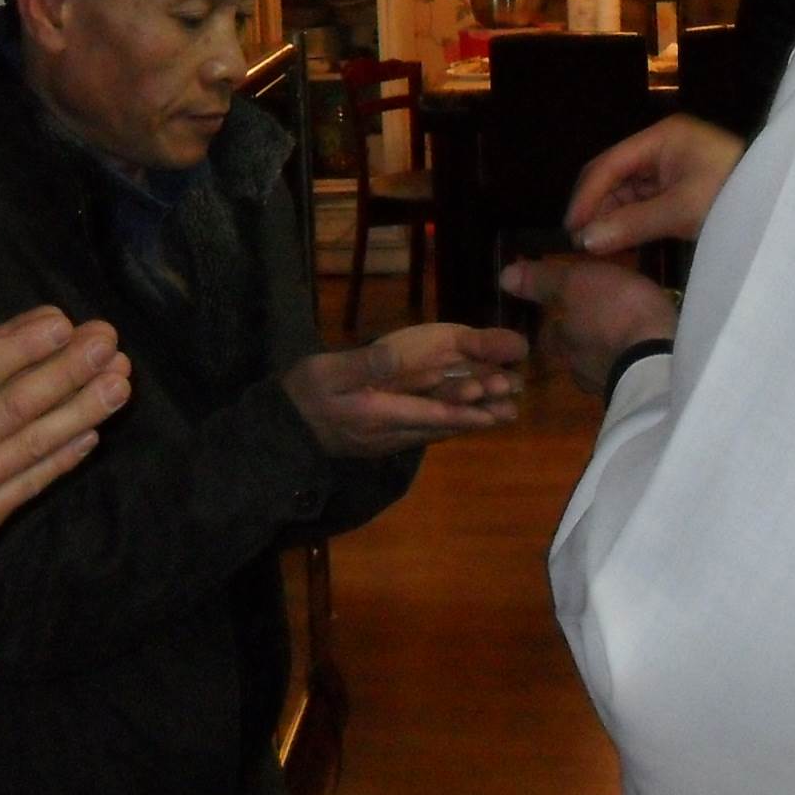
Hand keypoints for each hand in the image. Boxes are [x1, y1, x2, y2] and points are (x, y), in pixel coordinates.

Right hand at [0, 309, 130, 589]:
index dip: (24, 343)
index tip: (62, 321)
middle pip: (21, 399)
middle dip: (70, 368)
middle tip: (109, 342)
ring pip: (36, 441)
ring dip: (82, 409)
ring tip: (120, 383)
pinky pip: (29, 484)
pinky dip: (62, 461)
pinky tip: (92, 437)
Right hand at [280, 322, 526, 457]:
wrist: (283, 430)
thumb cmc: (305, 394)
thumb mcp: (328, 372)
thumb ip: (364, 364)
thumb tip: (399, 355)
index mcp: (379, 414)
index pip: (430, 414)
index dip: (464, 412)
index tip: (495, 409)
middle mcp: (391, 433)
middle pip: (441, 425)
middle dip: (476, 417)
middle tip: (511, 410)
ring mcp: (388, 440)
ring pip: (435, 430)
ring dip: (467, 422)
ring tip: (501, 416)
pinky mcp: (384, 439)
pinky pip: (423, 431)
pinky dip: (447, 423)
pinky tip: (463, 419)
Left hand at [499, 255, 679, 395]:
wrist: (659, 360)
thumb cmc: (613, 313)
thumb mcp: (575, 283)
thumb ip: (542, 281)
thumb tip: (503, 279)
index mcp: (561, 342)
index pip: (551, 333)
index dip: (559, 321)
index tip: (569, 311)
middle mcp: (578, 370)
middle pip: (575, 352)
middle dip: (586, 338)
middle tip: (603, 320)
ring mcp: (608, 385)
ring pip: (602, 364)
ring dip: (611, 351)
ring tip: (630, 335)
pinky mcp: (638, 393)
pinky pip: (630, 372)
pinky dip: (634, 361)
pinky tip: (648, 352)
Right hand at [565, 115, 745, 253]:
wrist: (782, 205)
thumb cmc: (732, 196)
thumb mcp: (681, 211)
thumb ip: (631, 224)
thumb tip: (586, 241)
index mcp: (662, 138)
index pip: (610, 164)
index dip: (586, 197)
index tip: (571, 229)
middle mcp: (662, 148)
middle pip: (616, 178)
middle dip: (598, 210)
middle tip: (584, 246)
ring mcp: (672, 169)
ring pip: (628, 195)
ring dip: (613, 221)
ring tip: (601, 251)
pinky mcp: (682, 190)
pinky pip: (646, 206)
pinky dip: (632, 225)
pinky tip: (622, 246)